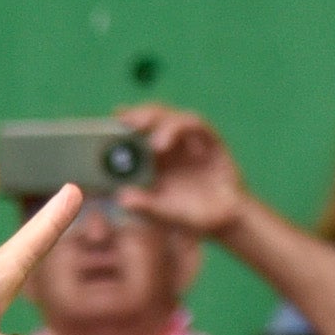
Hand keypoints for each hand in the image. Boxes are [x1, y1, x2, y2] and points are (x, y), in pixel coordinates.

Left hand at [114, 103, 249, 242]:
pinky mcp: (211, 141)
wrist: (225, 220)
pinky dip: (178, 129)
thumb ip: (144, 205)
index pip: (136, 130)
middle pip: (152, 117)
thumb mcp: (162, 213)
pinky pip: (195, 125)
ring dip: (158, 121)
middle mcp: (170, 144)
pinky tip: (163, 144)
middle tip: (125, 120)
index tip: (109, 120)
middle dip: (139, 114)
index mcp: (153, 156)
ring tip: (150, 143)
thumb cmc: (189, 215)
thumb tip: (121, 198)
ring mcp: (191, 141)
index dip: (123, 121)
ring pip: (172, 117)